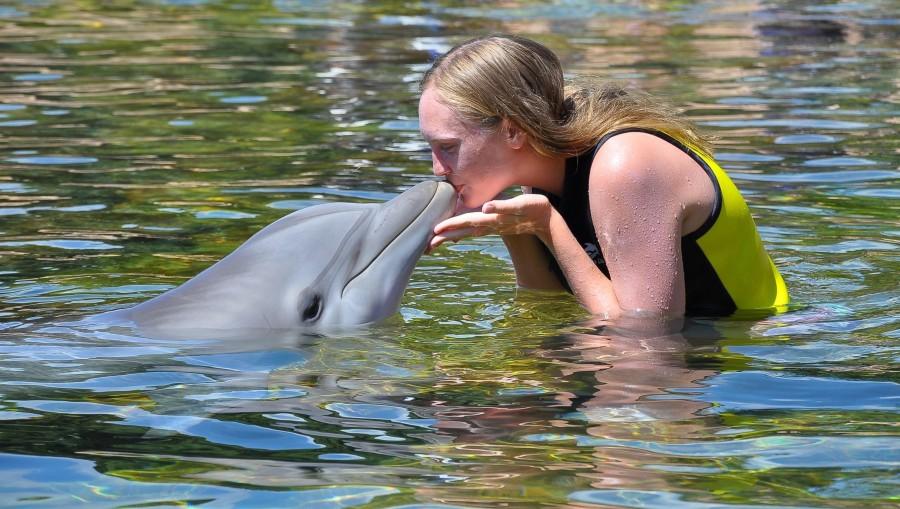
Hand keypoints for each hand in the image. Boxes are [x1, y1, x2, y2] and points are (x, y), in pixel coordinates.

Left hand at [428, 194, 552, 251]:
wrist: (546, 221)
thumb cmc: (535, 208)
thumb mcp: (521, 204)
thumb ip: (503, 206)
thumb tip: (485, 208)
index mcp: (492, 219)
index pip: (467, 222)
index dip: (451, 226)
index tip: (435, 231)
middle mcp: (489, 225)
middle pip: (462, 232)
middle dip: (444, 238)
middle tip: (426, 246)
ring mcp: (491, 227)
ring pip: (466, 233)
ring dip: (450, 238)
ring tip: (434, 243)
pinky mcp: (493, 226)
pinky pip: (472, 231)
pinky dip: (461, 234)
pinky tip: (454, 237)